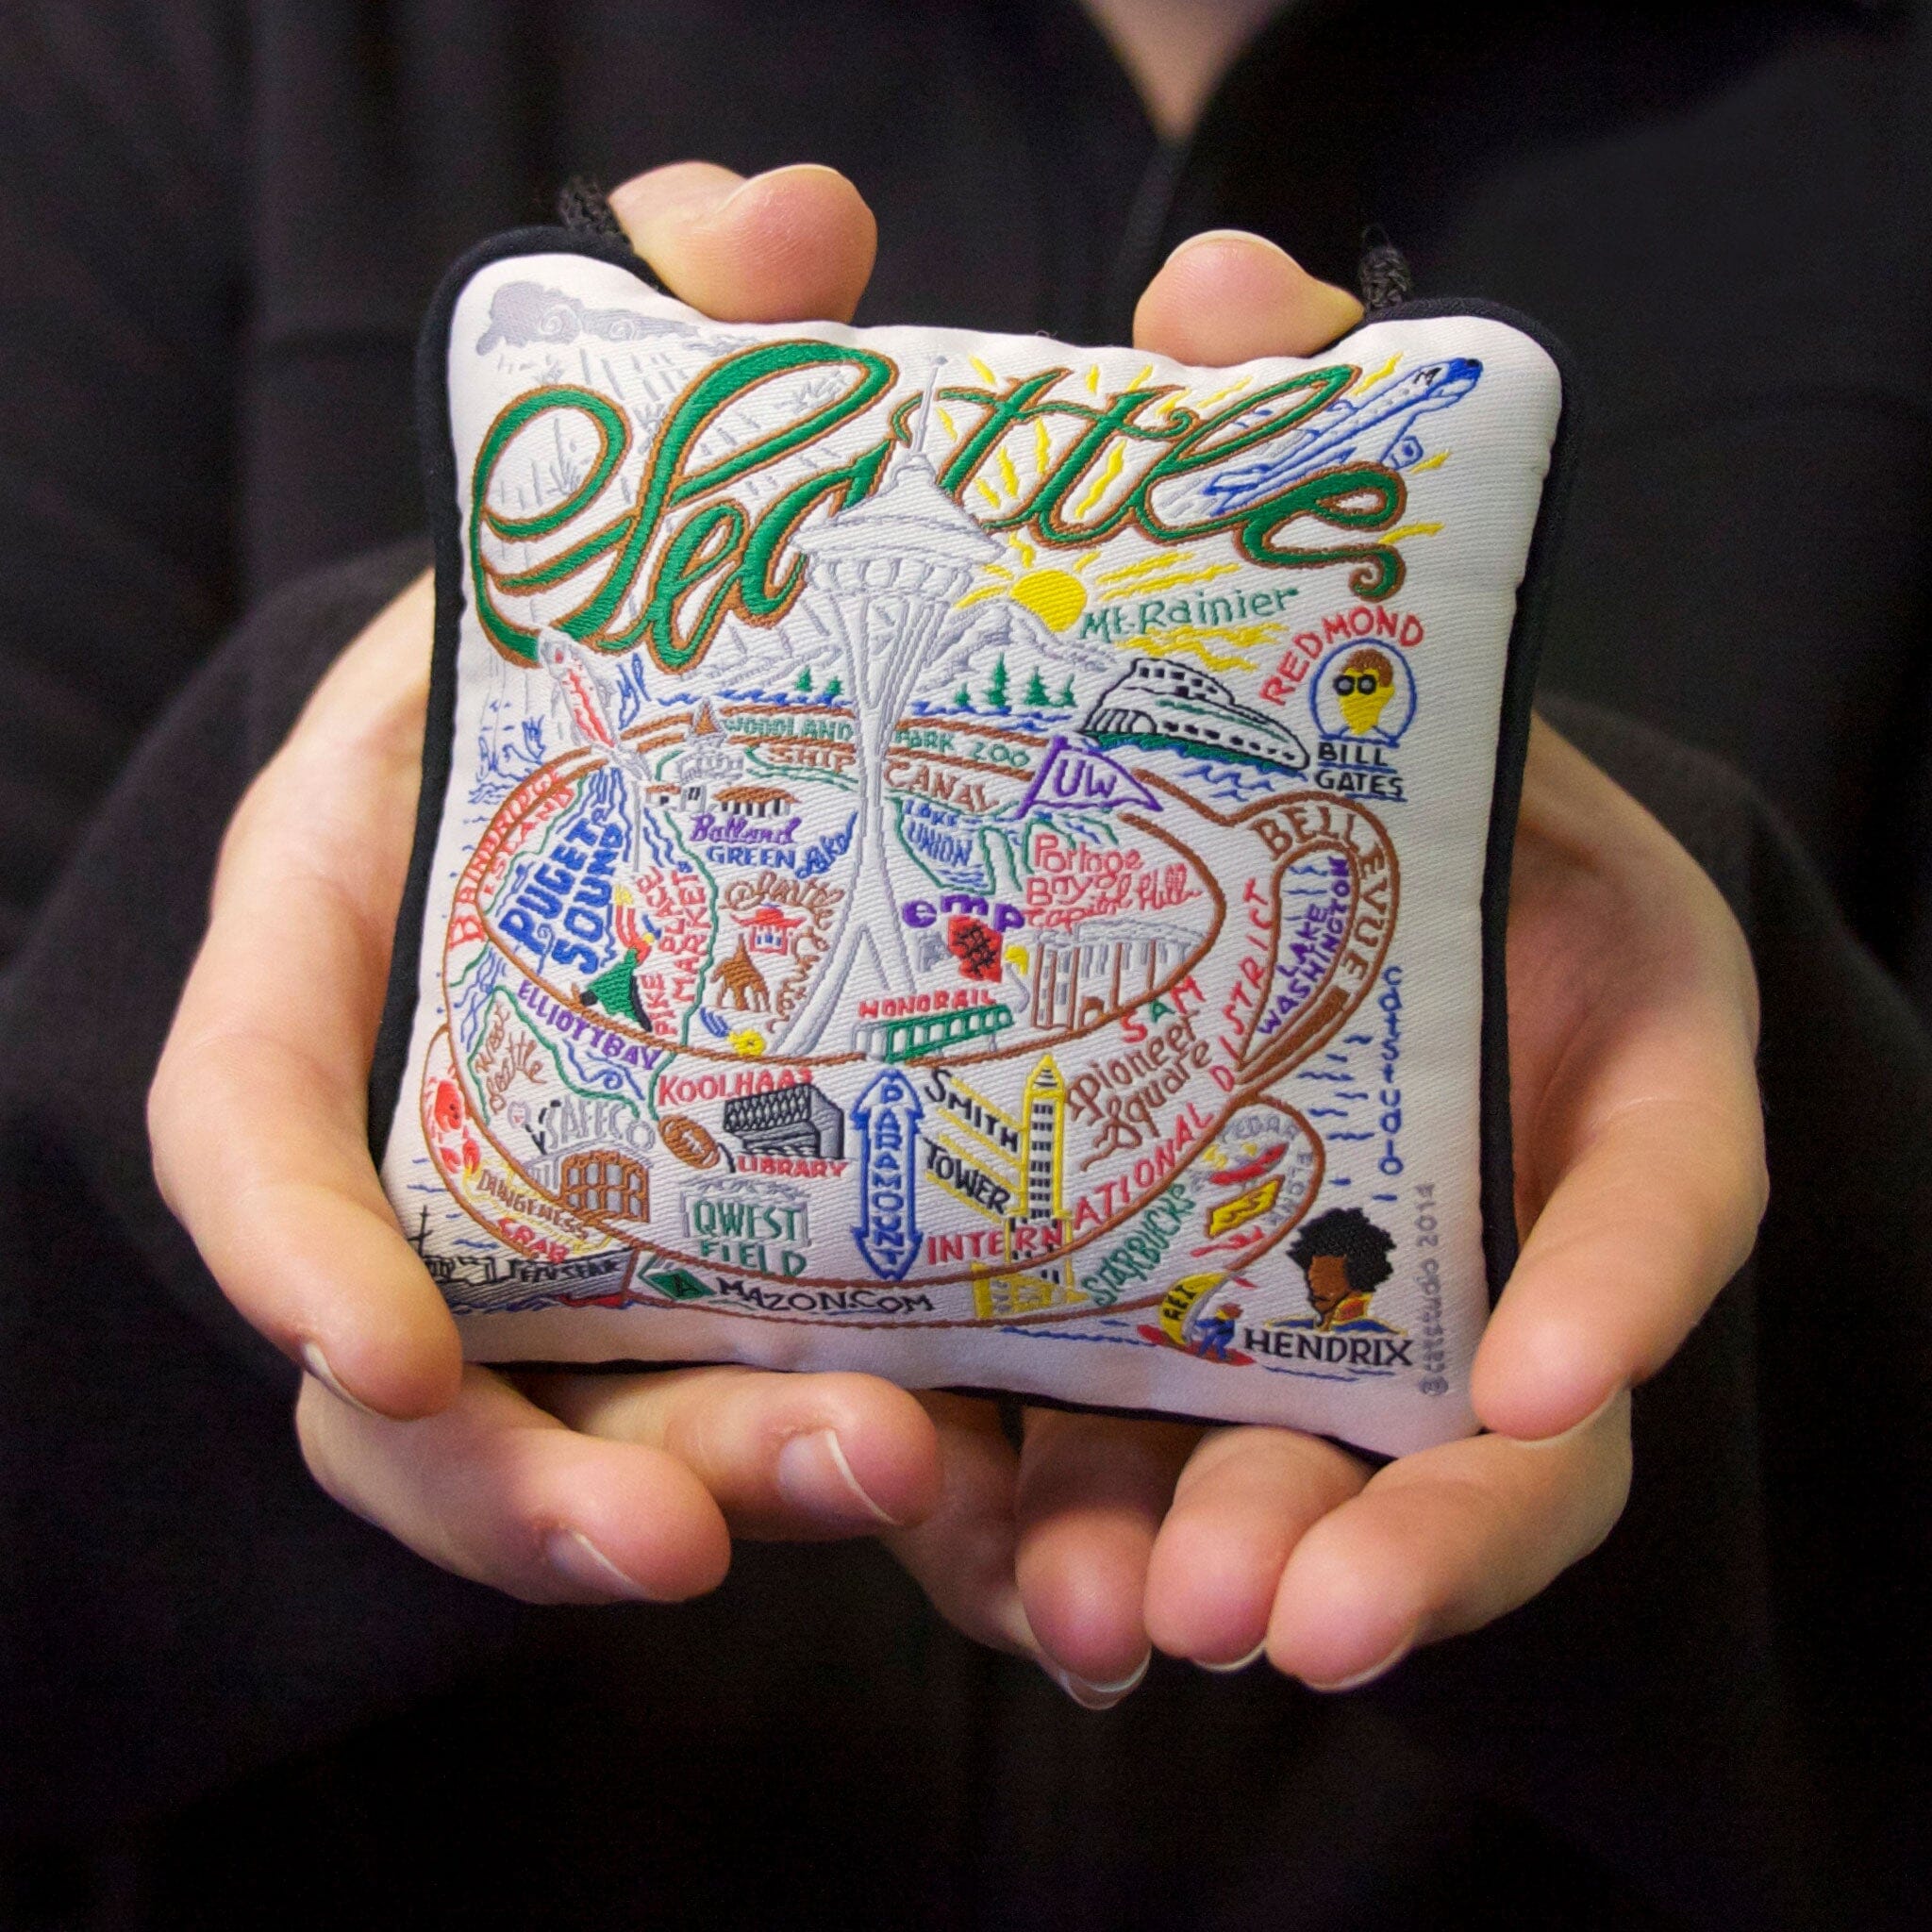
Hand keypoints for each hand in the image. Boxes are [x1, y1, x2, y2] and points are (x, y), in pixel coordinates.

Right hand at [150, 164, 960, 1607]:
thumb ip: (698, 335)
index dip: (284, 1237)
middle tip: (723, 1512)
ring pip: (599, 1427)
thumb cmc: (646, 619)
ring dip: (726, 1488)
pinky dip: (849, 1463)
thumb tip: (778, 234)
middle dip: (547, 1466)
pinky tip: (986, 1483)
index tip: (370, 1346)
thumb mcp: (654, 470)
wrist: (722, 730)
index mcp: (372, 939)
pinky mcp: (733, 1269)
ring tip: (896, 1493)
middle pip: (432, 1351)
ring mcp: (590, 1218)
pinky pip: (756, 1411)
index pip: (252, 1116)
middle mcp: (453, 1115)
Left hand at [881, 235, 1767, 1701]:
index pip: (1665, 1177)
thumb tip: (1222, 290)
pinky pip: (1176, 1465)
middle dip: (1408, 1520)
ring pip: (1333, 1476)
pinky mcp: (1204, 1331)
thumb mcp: (1331, 582)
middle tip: (1276, 1606)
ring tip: (1109, 1635)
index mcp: (1583, 1024)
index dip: (1625, 1279)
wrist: (1240, 825)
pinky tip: (1012, 1596)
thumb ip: (1295, 446)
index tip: (1541, 1376)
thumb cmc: (1326, 715)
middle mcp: (1493, 1183)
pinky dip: (1101, 1535)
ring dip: (1232, 1566)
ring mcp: (1352, 1280)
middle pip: (1503, 1404)